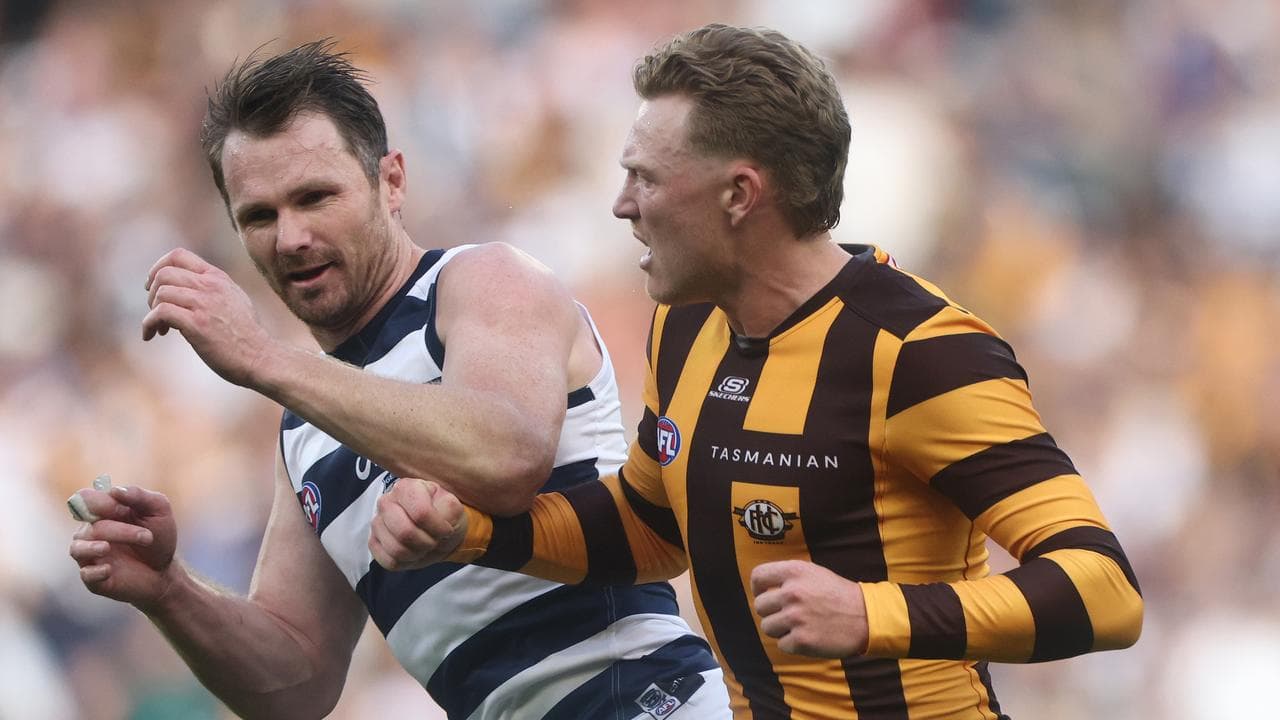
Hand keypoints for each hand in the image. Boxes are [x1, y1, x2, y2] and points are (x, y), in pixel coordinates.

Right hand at [68, 485, 180, 612]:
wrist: (166, 571)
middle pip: (90, 525)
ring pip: (78, 548)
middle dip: (119, 530)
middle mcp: (91, 532)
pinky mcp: (94, 579)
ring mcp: (90, 556)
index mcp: (103, 512)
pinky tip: (109, 570)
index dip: (101, 503)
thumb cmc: (160, 537)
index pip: (86, 499)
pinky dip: (94, 572)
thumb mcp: (159, 511)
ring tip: (108, 548)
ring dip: (95, 547)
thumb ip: (139, 496)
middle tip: (147, 537)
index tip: (123, 509)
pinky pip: (85, 574)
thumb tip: (115, 490)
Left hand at [142, 247, 274, 386]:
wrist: (260, 357)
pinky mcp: (197, 324)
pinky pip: (160, 313)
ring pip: (161, 292)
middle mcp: (210, 286)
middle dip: (151, 292)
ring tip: (159, 327)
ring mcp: (204, 304)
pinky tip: (152, 335)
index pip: (178, 255)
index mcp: (218, 278)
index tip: (153, 284)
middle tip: (156, 310)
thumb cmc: (246, 335)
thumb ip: (213, 289)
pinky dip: (148, 324)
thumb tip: (189, 287)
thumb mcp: (234, 299)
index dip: (158, 267)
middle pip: (164, 273)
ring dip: (151, 310)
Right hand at [369, 478, 466, 570]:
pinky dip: (407, 563)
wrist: (438, 532)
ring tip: (425, 547)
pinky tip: (414, 553)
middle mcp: (386, 502)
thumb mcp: (453, 508)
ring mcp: (377, 523)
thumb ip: (447, 509)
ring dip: (417, 554)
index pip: (420, 512)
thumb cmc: (444, 517)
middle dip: (426, 543)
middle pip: (404, 532)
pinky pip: (389, 561)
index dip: (437, 528)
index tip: (447, 530)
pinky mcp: (374, 542)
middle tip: (435, 541)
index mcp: (406, 487)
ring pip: (396, 549)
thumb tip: (437, 517)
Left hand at [750, 560, 868, 657]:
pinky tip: (808, 636)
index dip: (758, 588)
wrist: (866, 617)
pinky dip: (792, 644)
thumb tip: (761, 588)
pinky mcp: (802, 640)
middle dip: (771, 612)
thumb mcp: (813, 573)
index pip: (758, 577)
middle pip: (759, 606)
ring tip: (799, 626)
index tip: (765, 595)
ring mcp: (796, 617)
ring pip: (767, 627)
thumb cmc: (837, 595)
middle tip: (789, 614)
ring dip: (780, 629)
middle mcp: (792, 593)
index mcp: (794, 572)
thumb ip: (788, 577)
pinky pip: (782, 645)